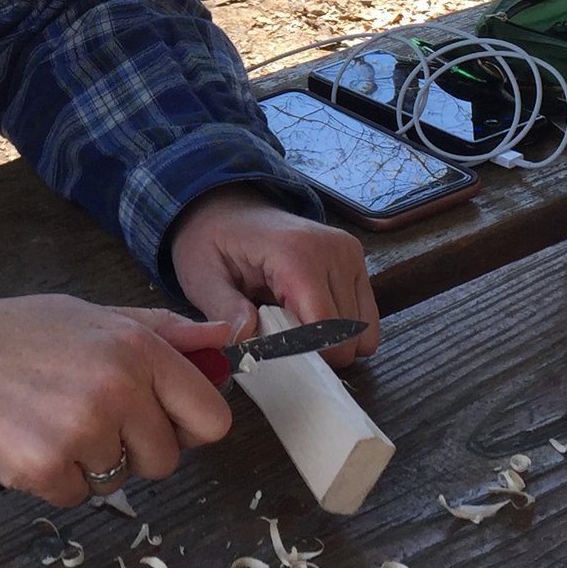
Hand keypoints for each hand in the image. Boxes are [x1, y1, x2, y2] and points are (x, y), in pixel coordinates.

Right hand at [0, 297, 237, 507]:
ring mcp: (83, 434)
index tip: (162, 420)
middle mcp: (118, 390)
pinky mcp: (46, 471)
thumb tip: (228, 336)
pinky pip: (78, 496)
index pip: (211, 417)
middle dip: (135, 447)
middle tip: (86, 414)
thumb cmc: (17, 334)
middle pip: (167, 458)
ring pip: (121, 480)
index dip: (189, 425)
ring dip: (92, 463)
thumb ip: (164, 332)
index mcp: (138, 348)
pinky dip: (55, 479)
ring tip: (50, 420)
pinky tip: (27, 440)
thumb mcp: (92, 316)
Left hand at [167, 185, 380, 367]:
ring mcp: (349, 253)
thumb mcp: (201, 277)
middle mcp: (333, 250)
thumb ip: (222, 309)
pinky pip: (366, 316)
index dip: (307, 354)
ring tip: (295, 327)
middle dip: (318, 352)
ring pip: (363, 330)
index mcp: (295, 254)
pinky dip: (343, 329)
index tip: (277, 359)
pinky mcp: (355, 259)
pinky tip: (310, 317)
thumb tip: (245, 338)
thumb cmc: (212, 242)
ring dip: (333, 341)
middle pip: (348, 333)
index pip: (325, 324)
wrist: (226, 208)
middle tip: (281, 343)